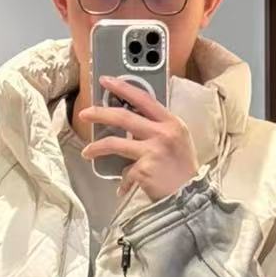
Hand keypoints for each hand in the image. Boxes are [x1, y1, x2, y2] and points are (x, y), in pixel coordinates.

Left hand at [76, 75, 200, 199]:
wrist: (191, 196)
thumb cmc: (183, 169)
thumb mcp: (178, 140)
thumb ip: (158, 127)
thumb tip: (131, 121)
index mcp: (171, 122)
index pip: (143, 98)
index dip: (123, 87)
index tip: (106, 80)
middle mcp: (162, 133)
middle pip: (123, 117)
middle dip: (100, 113)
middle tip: (85, 113)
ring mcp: (152, 151)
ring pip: (115, 143)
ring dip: (97, 147)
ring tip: (87, 152)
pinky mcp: (144, 170)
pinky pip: (125, 172)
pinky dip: (123, 181)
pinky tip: (124, 187)